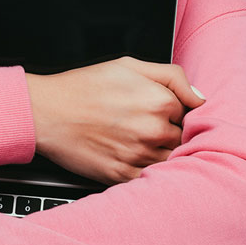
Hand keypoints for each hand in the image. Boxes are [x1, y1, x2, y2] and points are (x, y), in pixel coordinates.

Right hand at [27, 56, 206, 184]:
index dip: (176, 112)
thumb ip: (172, 77)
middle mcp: (153, 130)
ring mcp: (138, 155)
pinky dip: (147, 172)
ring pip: (169, 161)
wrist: (46, 112)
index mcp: (160, 101)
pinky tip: (131, 158)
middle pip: (182, 139)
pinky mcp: (122, 175)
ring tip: (135, 141)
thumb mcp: (129, 66)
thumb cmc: (85, 86)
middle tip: (145, 127)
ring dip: (160, 154)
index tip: (160, 112)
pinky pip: (149, 178)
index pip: (190, 113)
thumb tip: (200, 98)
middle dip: (170, 134)